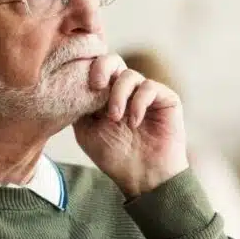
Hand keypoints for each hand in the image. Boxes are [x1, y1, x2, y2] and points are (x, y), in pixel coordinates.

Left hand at [72, 54, 188, 197]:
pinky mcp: (166, 98)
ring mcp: (146, 93)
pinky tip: (134, 123)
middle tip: (97, 85)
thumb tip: (73, 83)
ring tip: (115, 118)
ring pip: (129, 75)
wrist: (144, 177)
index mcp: (106, 96)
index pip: (96, 69)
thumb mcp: (87, 131)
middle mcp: (126, 91)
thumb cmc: (115, 158)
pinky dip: (138, 103)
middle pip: (113, 60)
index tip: (84, 85)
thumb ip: (80, 106)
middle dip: (102, 68)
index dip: (88, 69)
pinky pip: (149, 87)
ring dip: (118, 95)